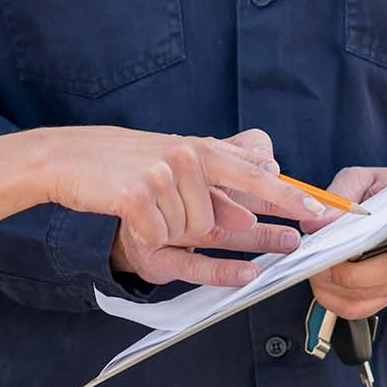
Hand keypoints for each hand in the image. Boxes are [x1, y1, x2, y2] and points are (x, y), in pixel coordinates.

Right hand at [42, 127, 322, 286]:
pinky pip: (160, 238)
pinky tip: (131, 220)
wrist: (68, 158)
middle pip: (215, 220)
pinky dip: (145, 236)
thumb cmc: (125, 161)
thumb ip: (224, 162)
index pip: (255, 175)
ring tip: (140, 208)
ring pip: (188, 232)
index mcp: (201, 148)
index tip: (319, 212)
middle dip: (191, 227)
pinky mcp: (139, 198)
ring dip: (164, 230)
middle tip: (159, 210)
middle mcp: (187, 157)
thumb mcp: (176, 155)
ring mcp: (163, 177)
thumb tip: (270, 163)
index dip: (288, 197)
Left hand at [302, 167, 386, 319]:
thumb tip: (316, 223)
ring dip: (331, 286)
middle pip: (376, 285)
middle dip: (341, 273)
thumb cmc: (383, 192)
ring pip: (359, 301)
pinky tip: (322, 277)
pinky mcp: (379, 297)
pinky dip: (330, 297)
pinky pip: (352, 309)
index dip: (365, 262)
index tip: (337, 248)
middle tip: (317, 256)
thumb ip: (341, 196)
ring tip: (315, 264)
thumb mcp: (365, 180)